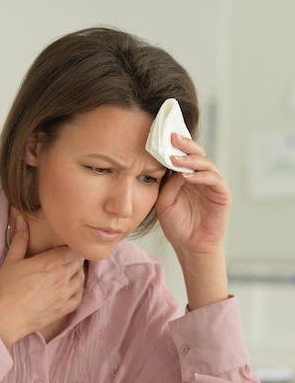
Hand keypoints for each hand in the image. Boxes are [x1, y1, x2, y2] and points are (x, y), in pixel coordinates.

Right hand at [0, 217, 84, 346]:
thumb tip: (21, 220)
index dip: (70, 246)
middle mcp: (62, 277)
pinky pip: (79, 296)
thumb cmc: (5, 289)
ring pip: (81, 278)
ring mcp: (65, 294)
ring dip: (76, 273)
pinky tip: (68, 288)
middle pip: (79, 262)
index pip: (73, 249)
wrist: (5, 318)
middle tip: (64, 258)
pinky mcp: (65, 309)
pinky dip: (77, 290)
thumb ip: (20, 239)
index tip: (63, 247)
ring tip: (66, 272)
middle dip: (74, 258)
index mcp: (51, 263)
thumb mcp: (11, 260)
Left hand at [155, 133, 230, 259]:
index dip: (174, 145)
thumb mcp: (165, 202)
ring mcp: (212, 184)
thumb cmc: (177, 226)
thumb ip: (168, 183)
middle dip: (184, 145)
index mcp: (186, 176)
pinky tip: (188, 177)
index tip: (162, 135)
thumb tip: (173, 165)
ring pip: (206, 163)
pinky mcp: (222, 194)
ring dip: (191, 160)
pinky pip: (214, 179)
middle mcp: (200, 177)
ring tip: (176, 160)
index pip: (182, 155)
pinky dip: (201, 176)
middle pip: (196, 153)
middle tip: (171, 138)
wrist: (190, 247)